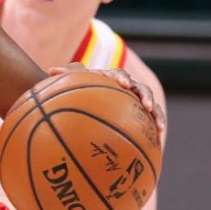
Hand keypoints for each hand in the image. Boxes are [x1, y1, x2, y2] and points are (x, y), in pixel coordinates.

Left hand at [49, 63, 164, 132]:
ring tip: (158, 126)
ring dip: (156, 114)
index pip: (119, 74)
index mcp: (113, 78)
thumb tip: (51, 70)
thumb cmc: (80, 90)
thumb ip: (67, 75)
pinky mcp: (141, 115)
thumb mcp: (74, 83)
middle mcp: (128, 88)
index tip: (122, 83)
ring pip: (150, 105)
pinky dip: (156, 126)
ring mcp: (136, 101)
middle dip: (145, 96)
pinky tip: (158, 139)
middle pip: (141, 88)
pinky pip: (151, 120)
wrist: (88, 100)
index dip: (122, 78)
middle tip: (145, 105)